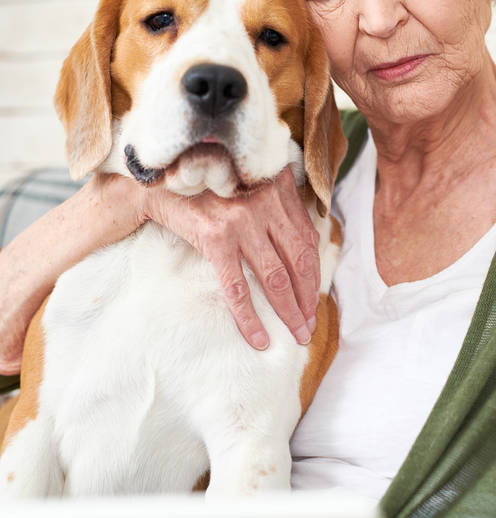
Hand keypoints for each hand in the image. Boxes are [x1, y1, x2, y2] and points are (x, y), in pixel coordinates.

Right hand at [139, 166, 320, 349]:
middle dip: (308, 300)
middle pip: (299, 262)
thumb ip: (276, 204)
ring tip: (297, 335)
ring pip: (275, 277)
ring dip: (290, 311)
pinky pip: (237, 287)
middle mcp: (266, 205)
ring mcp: (242, 222)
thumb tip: (301, 245)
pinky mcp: (216, 238)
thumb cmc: (205, 185)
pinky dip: (250, 317)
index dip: (314, 275)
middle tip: (309, 326)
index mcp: (278, 191)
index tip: (313, 300)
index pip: (307, 241)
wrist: (158, 180)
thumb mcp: (248, 183)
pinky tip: (258, 338)